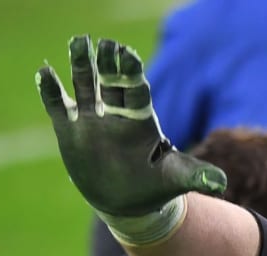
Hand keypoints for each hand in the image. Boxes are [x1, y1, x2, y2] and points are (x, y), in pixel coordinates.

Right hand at [36, 35, 224, 229]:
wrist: (127, 202)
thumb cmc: (155, 187)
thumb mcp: (176, 180)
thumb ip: (196, 176)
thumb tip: (222, 183)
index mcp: (141, 122)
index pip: (136, 91)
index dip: (131, 72)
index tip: (128, 53)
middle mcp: (116, 115)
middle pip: (111, 83)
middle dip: (109, 63)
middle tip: (106, 43)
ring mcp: (91, 121)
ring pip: (85, 86)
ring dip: (81, 65)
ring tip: (79, 42)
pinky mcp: (70, 131)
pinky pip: (58, 106)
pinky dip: (51, 91)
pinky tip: (45, 73)